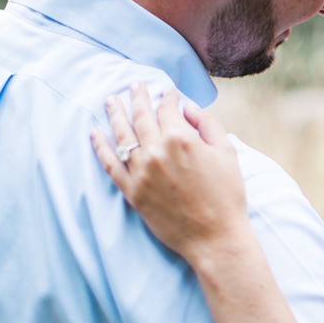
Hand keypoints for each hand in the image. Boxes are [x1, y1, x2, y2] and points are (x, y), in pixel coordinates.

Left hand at [91, 83, 247, 263]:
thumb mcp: (227, 153)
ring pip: (121, 135)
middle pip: (140, 116)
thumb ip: (208, 124)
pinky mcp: (131, 190)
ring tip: (111, 101)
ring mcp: (140, 171)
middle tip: (134, 86)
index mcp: (181, 138)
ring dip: (115, 114)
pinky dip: (100, 146)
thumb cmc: (226, 196)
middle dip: (137, 97)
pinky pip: (109, 163)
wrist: (215, 236)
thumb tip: (188, 108)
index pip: (168, 109)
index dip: (167, 98)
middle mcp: (156, 150)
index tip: (167, 93)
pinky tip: (95, 133)